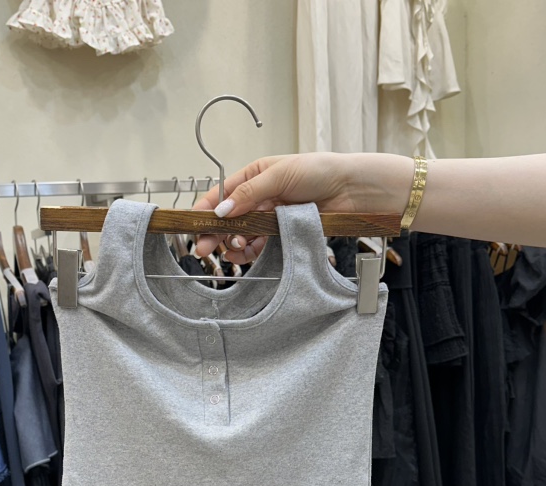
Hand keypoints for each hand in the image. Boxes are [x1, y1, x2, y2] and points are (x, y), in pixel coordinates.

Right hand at [192, 152, 412, 263]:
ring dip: (234, 244)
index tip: (193, 226)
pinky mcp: (282, 234)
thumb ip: (249, 194)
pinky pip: (259, 246)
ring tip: (235, 250)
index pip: (221, 194)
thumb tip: (222, 210)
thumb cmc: (320, 172)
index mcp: (253, 177)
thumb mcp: (280, 175)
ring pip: (241, 236)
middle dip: (214, 234)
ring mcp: (269, 217)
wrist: (352, 190)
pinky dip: (250, 252)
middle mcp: (258, 198)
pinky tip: (246, 255)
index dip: (205, 210)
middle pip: (227, 219)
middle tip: (204, 250)